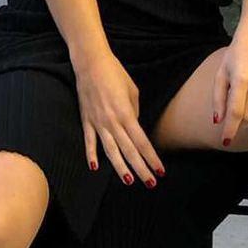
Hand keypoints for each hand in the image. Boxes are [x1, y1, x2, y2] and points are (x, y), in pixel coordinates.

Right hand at [73, 50, 165, 186]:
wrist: (91, 63)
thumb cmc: (115, 74)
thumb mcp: (132, 91)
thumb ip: (134, 112)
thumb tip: (134, 126)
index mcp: (127, 114)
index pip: (142, 142)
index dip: (152, 158)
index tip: (160, 171)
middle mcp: (112, 122)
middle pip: (129, 151)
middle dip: (141, 169)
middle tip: (151, 183)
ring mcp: (98, 123)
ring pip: (110, 151)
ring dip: (120, 168)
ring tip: (129, 181)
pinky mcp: (86, 120)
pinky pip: (89, 141)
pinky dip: (91, 155)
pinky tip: (94, 168)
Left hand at [212, 26, 247, 146]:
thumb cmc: (235, 55)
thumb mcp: (220, 74)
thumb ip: (218, 99)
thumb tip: (218, 121)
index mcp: (240, 80)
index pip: (236, 113)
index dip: (231, 129)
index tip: (226, 141)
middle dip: (240, 123)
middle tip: (234, 117)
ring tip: (245, 108)